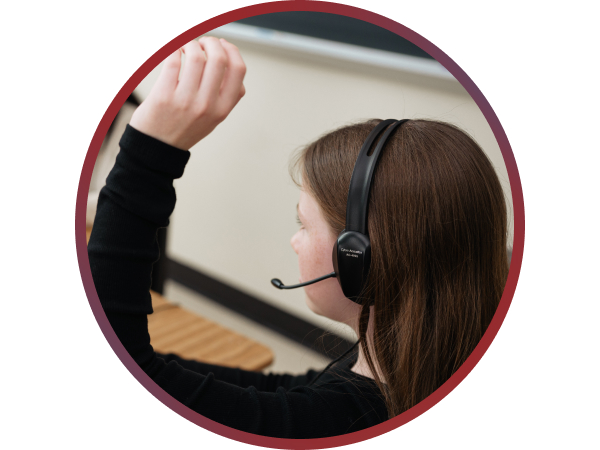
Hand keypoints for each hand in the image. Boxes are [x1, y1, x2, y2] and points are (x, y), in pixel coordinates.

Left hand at [129, 37, 245, 149]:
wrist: (158, 147)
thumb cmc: (185, 128)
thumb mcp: (214, 118)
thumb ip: (226, 96)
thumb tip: (232, 64)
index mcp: (222, 109)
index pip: (238, 70)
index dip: (232, 50)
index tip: (222, 44)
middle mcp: (207, 105)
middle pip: (219, 58)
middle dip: (211, 42)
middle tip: (202, 43)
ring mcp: (185, 100)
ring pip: (196, 56)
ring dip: (191, 44)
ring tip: (186, 47)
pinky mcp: (164, 95)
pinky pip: (172, 61)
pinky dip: (173, 49)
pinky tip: (173, 51)